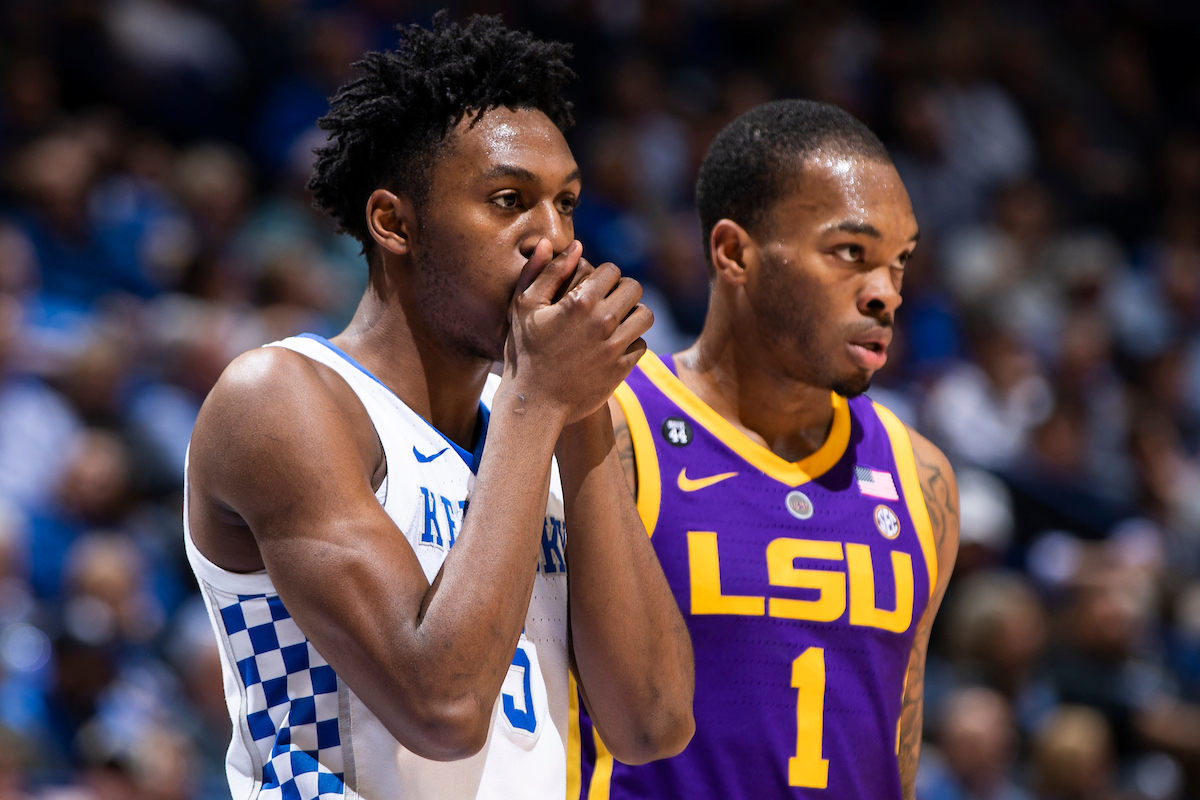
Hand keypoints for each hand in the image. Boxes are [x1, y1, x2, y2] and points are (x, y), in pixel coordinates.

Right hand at [503, 239, 651, 424]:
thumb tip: (573, 244)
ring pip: (645, 315)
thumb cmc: (524, 351)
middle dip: (621, 290)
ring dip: (633, 313)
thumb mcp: (524, 306)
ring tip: (617, 319)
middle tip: (608, 300)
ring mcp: (615, 346)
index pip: (612, 270)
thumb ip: (546, 271)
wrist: (533, 402)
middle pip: (634, 288)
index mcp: (580, 301)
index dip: (603, 275)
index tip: (592, 286)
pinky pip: (642, 344)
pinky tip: (614, 344)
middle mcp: (603, 322)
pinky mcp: (622, 368)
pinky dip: (632, 341)